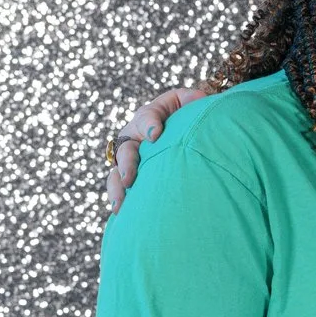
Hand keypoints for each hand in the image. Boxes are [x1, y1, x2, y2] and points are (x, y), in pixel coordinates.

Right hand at [105, 87, 205, 211]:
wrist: (183, 133)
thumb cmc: (187, 114)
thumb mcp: (190, 102)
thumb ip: (193, 100)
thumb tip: (198, 101)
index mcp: (149, 116)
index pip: (146, 117)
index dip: (150, 124)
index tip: (156, 135)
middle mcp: (134, 137)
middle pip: (126, 150)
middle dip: (128, 164)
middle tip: (130, 179)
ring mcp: (130, 159)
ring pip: (117, 173)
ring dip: (118, 188)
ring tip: (121, 204)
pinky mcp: (130, 177)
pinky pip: (121, 189)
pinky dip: (120, 200)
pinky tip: (123, 215)